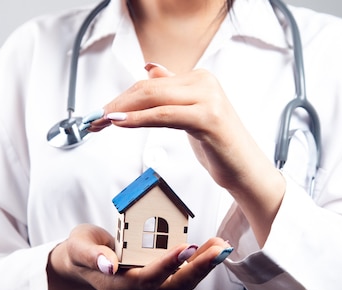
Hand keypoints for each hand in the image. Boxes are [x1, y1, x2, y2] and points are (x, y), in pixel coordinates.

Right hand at [46, 224, 231, 289]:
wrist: (82, 264)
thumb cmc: (81, 250)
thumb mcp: (79, 247)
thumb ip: (91, 255)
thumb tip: (108, 264)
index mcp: (116, 286)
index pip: (146, 278)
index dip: (167, 265)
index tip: (187, 247)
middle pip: (171, 287)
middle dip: (198, 269)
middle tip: (219, 249)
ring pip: (180, 286)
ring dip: (202, 268)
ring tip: (220, 246)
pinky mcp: (155, 288)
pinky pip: (180, 281)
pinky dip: (197, 267)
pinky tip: (209, 250)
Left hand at [89, 63, 285, 244]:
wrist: (246, 169)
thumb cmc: (219, 145)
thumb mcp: (191, 112)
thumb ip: (172, 90)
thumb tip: (150, 68)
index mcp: (199, 78)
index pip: (150, 83)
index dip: (122, 97)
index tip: (102, 111)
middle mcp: (204, 82)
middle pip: (148, 88)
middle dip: (117, 103)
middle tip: (95, 118)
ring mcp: (207, 98)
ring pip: (153, 98)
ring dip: (122, 110)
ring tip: (102, 122)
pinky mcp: (207, 118)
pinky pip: (164, 115)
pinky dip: (139, 119)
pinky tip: (122, 123)